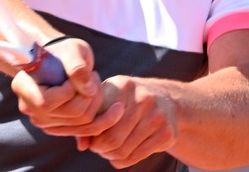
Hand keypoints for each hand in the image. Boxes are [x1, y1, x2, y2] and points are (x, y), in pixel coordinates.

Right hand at [11, 38, 102, 127]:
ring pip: (80, 123)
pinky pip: (85, 129)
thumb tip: (88, 90)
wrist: (62, 60)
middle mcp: (29, 107)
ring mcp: (42, 120)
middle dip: (88, 94)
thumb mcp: (71, 50)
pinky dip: (100, 116)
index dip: (69, 90)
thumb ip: (77, 66)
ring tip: (94, 83)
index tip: (78, 74)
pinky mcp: (57, 127)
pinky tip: (102, 98)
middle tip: (94, 76)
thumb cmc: (64, 51)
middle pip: (68, 113)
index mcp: (23, 86)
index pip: (47, 102)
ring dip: (95, 102)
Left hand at [35, 76, 179, 168]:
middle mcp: (142, 98)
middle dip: (100, 148)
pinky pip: (136, 157)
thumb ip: (91, 117)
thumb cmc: (127, 100)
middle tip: (98, 148)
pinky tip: (121, 155)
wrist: (166, 99)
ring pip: (123, 150)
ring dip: (111, 156)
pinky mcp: (167, 133)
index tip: (91, 136)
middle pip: (111, 139)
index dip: (91, 134)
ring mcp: (157, 116)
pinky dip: (124, 161)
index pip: (98, 120)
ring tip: (109, 151)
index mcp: (122, 86)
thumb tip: (81, 145)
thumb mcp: (109, 98)